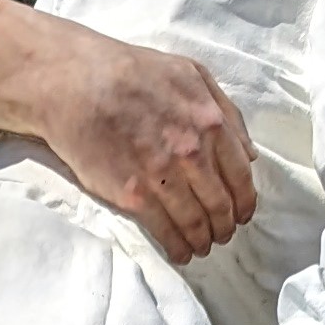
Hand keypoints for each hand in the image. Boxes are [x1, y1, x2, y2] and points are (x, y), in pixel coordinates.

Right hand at [0, 0, 257, 265]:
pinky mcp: (134, 196)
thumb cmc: (131, 72)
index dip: (245, 202)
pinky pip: (166, 231)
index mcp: (209, 121)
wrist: (74, 82)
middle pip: (221, 205)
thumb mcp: (189, 73)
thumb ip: (225, 110)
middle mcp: (191, 152)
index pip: (240, 176)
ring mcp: (162, 177)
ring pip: (196, 223)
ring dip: (204, 241)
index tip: (242, 214)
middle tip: (222, 234)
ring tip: (203, 247)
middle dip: (225, 226)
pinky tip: (181, 253)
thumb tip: (250, 153)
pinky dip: (178, 248)